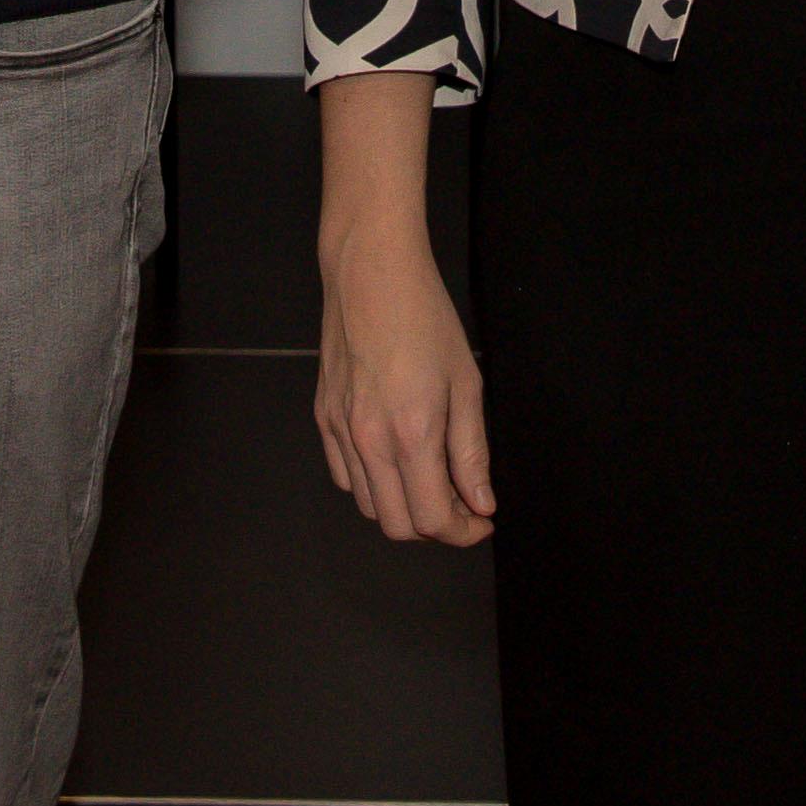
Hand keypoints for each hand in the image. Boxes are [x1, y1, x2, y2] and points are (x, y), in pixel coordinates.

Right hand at [311, 69, 488, 543]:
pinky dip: (372, 484)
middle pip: (397, 525)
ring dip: (402, 507)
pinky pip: (345, 476)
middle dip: (434, 526)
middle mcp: (368, 442)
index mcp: (411, 434)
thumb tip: (481, 504)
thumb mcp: (466, 382)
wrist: (369, 274)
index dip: (463, 531)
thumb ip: (472, 451)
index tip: (482, 520)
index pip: (432, 518)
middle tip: (461, 501)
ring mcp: (340, 432)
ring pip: (368, 506)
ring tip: (431, 478)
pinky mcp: (323, 418)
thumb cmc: (426, 318)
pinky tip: (396, 459)